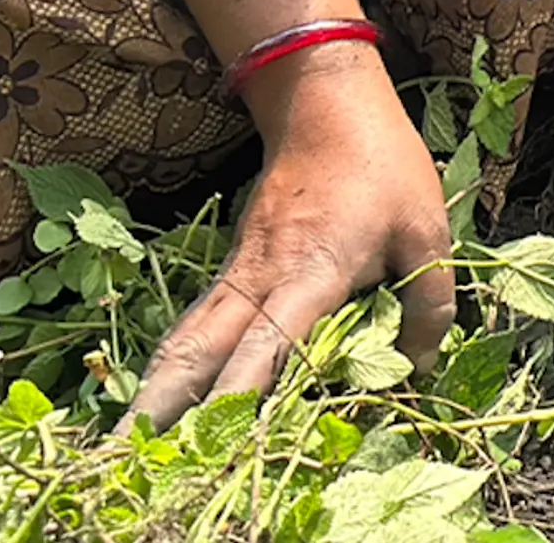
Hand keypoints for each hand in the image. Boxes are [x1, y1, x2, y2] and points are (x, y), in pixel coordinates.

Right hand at [127, 46, 454, 424]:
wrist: (326, 99)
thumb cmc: (382, 165)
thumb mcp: (426, 230)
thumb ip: (428, 303)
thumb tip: (418, 367)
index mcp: (312, 270)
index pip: (269, 340)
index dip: (241, 389)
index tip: (213, 433)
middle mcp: (261, 275)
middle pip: (199, 344)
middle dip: (162, 402)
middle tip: (126, 455)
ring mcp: (240, 268)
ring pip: (188, 334)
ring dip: (155, 385)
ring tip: (124, 442)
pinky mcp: (235, 263)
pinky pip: (199, 320)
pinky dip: (175, 359)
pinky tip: (161, 394)